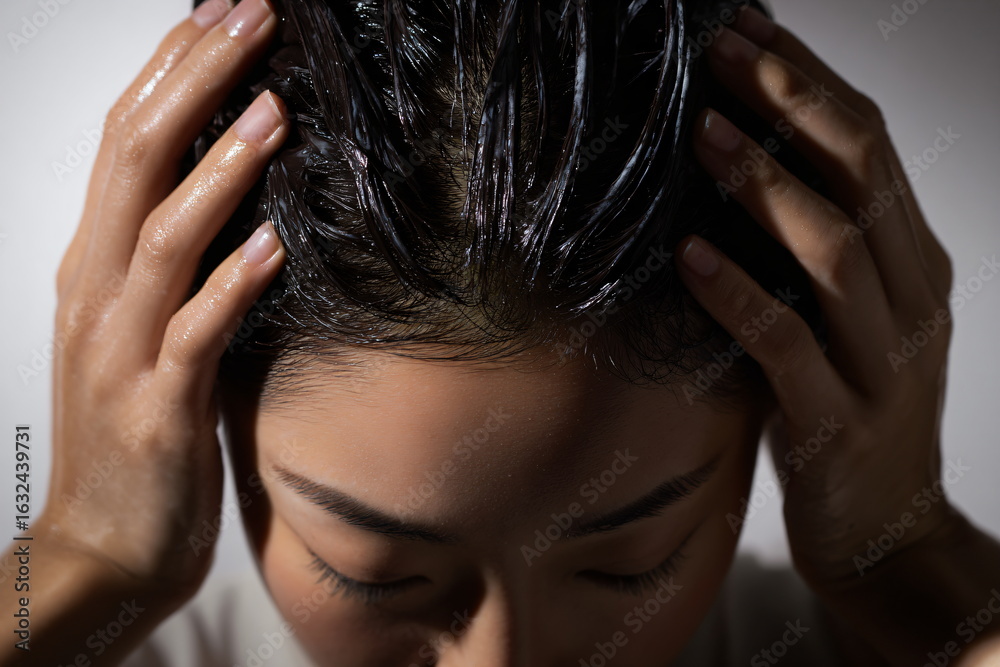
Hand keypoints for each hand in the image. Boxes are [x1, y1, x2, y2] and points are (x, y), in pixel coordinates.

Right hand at [41, 0, 286, 595]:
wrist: (106, 542)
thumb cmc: (133, 434)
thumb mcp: (144, 329)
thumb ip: (173, 262)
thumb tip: (233, 196)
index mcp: (95, 266)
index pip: (127, 143)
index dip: (172, 73)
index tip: (221, 17)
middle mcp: (97, 292)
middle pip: (135, 162)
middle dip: (194, 84)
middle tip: (250, 20)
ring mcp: (121, 348)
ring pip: (161, 238)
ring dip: (219, 172)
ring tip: (274, 112)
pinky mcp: (156, 407)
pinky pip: (194, 333)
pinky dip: (231, 285)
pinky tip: (272, 244)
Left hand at [673, 7, 955, 588]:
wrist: (886, 534)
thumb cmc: (848, 413)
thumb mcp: (846, 319)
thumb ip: (814, 249)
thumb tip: (738, 164)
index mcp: (916, 264)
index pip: (871, 146)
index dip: (809, 81)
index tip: (747, 30)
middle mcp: (914, 300)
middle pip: (864, 175)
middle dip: (792, 103)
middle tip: (720, 52)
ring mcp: (884, 363)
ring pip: (835, 252)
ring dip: (767, 186)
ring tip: (703, 134)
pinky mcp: (838, 422)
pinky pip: (787, 346)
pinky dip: (738, 295)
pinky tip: (687, 256)